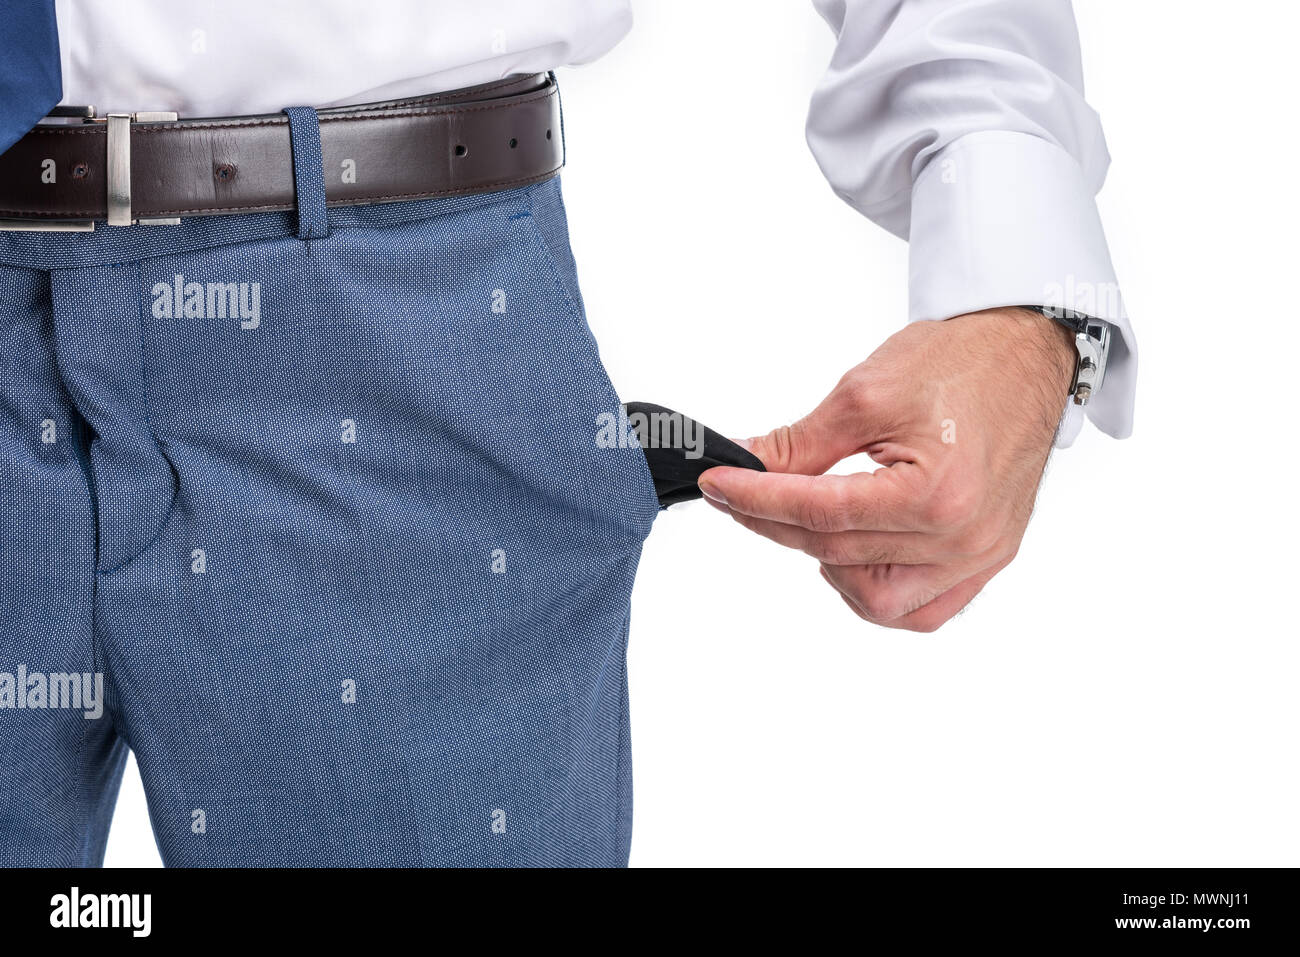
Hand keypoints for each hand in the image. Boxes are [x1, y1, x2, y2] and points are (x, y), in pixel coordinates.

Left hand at [697, 307, 1075, 631]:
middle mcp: (963, 537)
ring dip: (828, 566)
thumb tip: (746, 464)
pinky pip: (923, 610)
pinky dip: (878, 592)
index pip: (819, 512)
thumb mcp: (866, 392)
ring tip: (807, 519)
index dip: (755, 499)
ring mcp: (980, 556)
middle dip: (774, 522)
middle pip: (837, 552)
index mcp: (937, 493)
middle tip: (738, 493)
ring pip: (877, 601)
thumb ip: (800, 443)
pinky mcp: (988, 559)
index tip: (718, 484)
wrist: (1025, 353)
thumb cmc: (962, 361)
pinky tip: (854, 553)